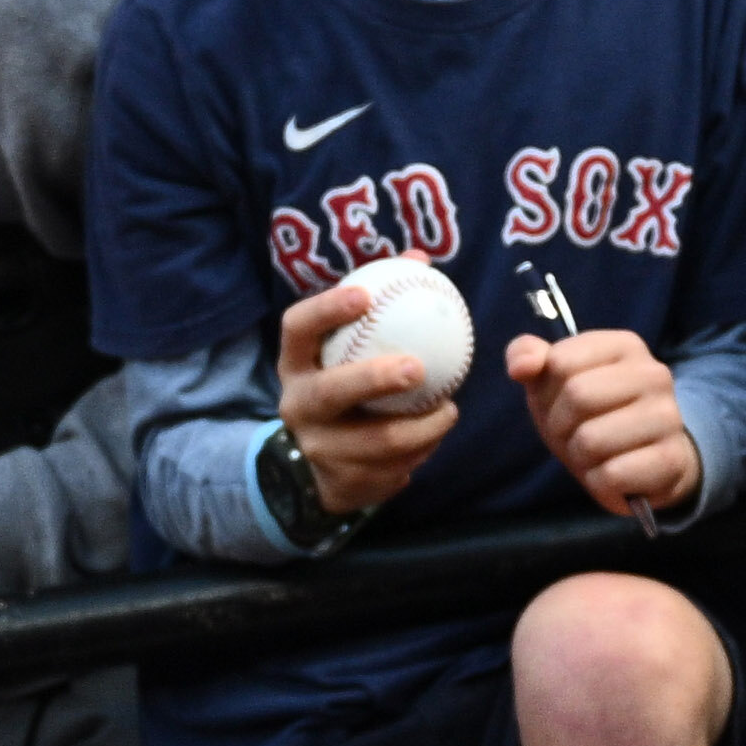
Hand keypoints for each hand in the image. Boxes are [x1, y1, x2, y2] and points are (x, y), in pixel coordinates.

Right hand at [269, 279, 456, 522]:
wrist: (314, 467)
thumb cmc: (341, 386)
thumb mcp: (346, 349)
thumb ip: (378, 306)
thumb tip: (420, 260)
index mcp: (295, 365)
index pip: (297, 329)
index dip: (326, 310)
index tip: (366, 294)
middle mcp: (297, 407)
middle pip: (331, 393)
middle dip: (374, 378)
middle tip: (418, 367)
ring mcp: (317, 450)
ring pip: (375, 442)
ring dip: (421, 428)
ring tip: (450, 410)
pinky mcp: (342, 485)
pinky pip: (392, 470)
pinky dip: (420, 452)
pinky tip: (436, 435)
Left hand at [509, 325, 702, 520]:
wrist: (646, 461)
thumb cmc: (592, 415)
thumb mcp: (553, 381)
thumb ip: (527, 355)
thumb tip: (521, 367)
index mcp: (625, 346)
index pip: (561, 361)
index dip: (548, 391)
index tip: (562, 404)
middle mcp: (654, 375)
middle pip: (578, 397)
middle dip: (561, 426)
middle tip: (575, 436)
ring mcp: (668, 417)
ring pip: (591, 440)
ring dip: (580, 458)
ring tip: (596, 456)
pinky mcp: (671, 459)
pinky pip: (611, 475)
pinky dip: (600, 483)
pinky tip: (615, 476)